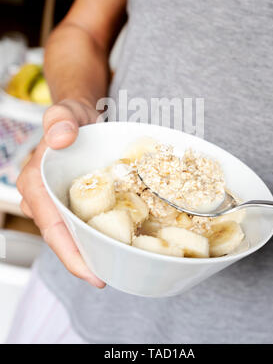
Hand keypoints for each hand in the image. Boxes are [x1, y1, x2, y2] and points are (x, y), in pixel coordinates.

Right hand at [17, 99, 105, 287]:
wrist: (79, 118)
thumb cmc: (70, 117)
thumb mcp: (65, 112)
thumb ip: (60, 120)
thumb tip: (60, 139)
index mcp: (35, 184)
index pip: (51, 228)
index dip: (71, 255)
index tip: (93, 274)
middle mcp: (43, 200)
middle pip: (62, 239)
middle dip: (84, 261)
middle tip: (112, 277)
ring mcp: (58, 203)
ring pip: (73, 234)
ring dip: (92, 251)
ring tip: (118, 267)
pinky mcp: (73, 202)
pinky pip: (84, 223)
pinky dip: (99, 234)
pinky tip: (119, 242)